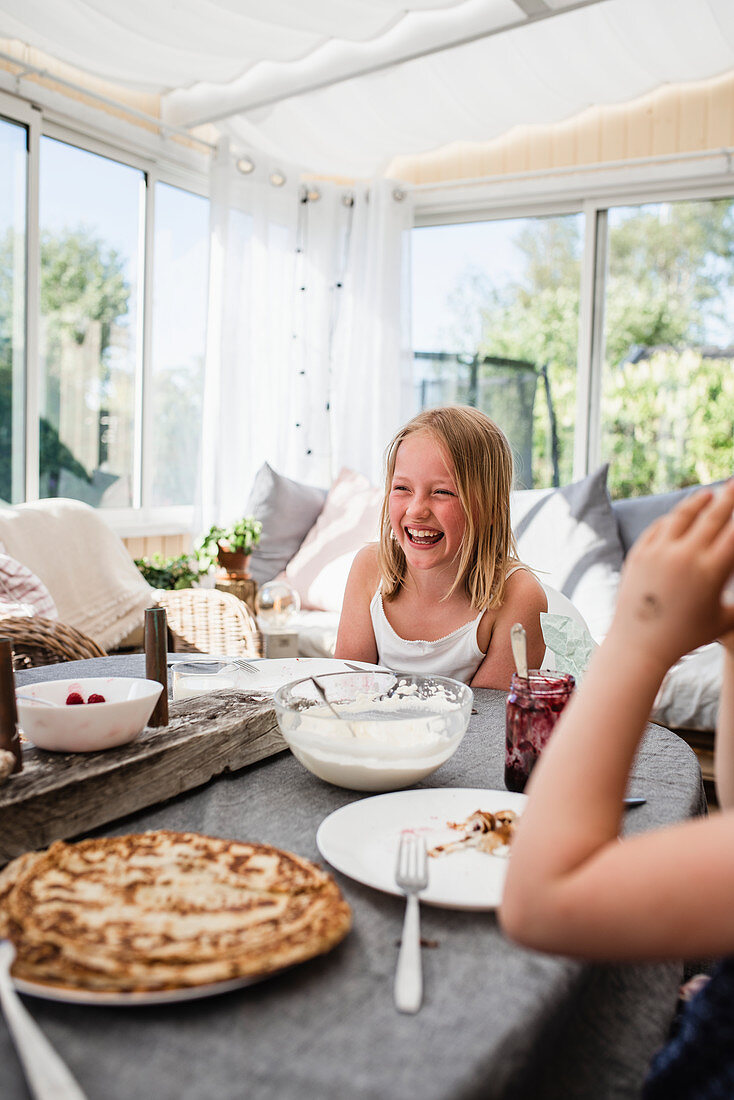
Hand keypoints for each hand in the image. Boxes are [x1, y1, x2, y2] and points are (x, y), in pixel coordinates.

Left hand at [607, 480, 733, 674]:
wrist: (640, 644)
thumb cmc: (687, 636)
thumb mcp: (724, 619)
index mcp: (711, 571)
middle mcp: (685, 556)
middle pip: (712, 515)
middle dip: (728, 496)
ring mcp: (658, 553)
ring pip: (682, 516)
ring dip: (698, 501)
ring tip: (708, 494)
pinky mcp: (638, 554)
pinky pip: (659, 528)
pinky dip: (673, 518)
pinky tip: (681, 515)